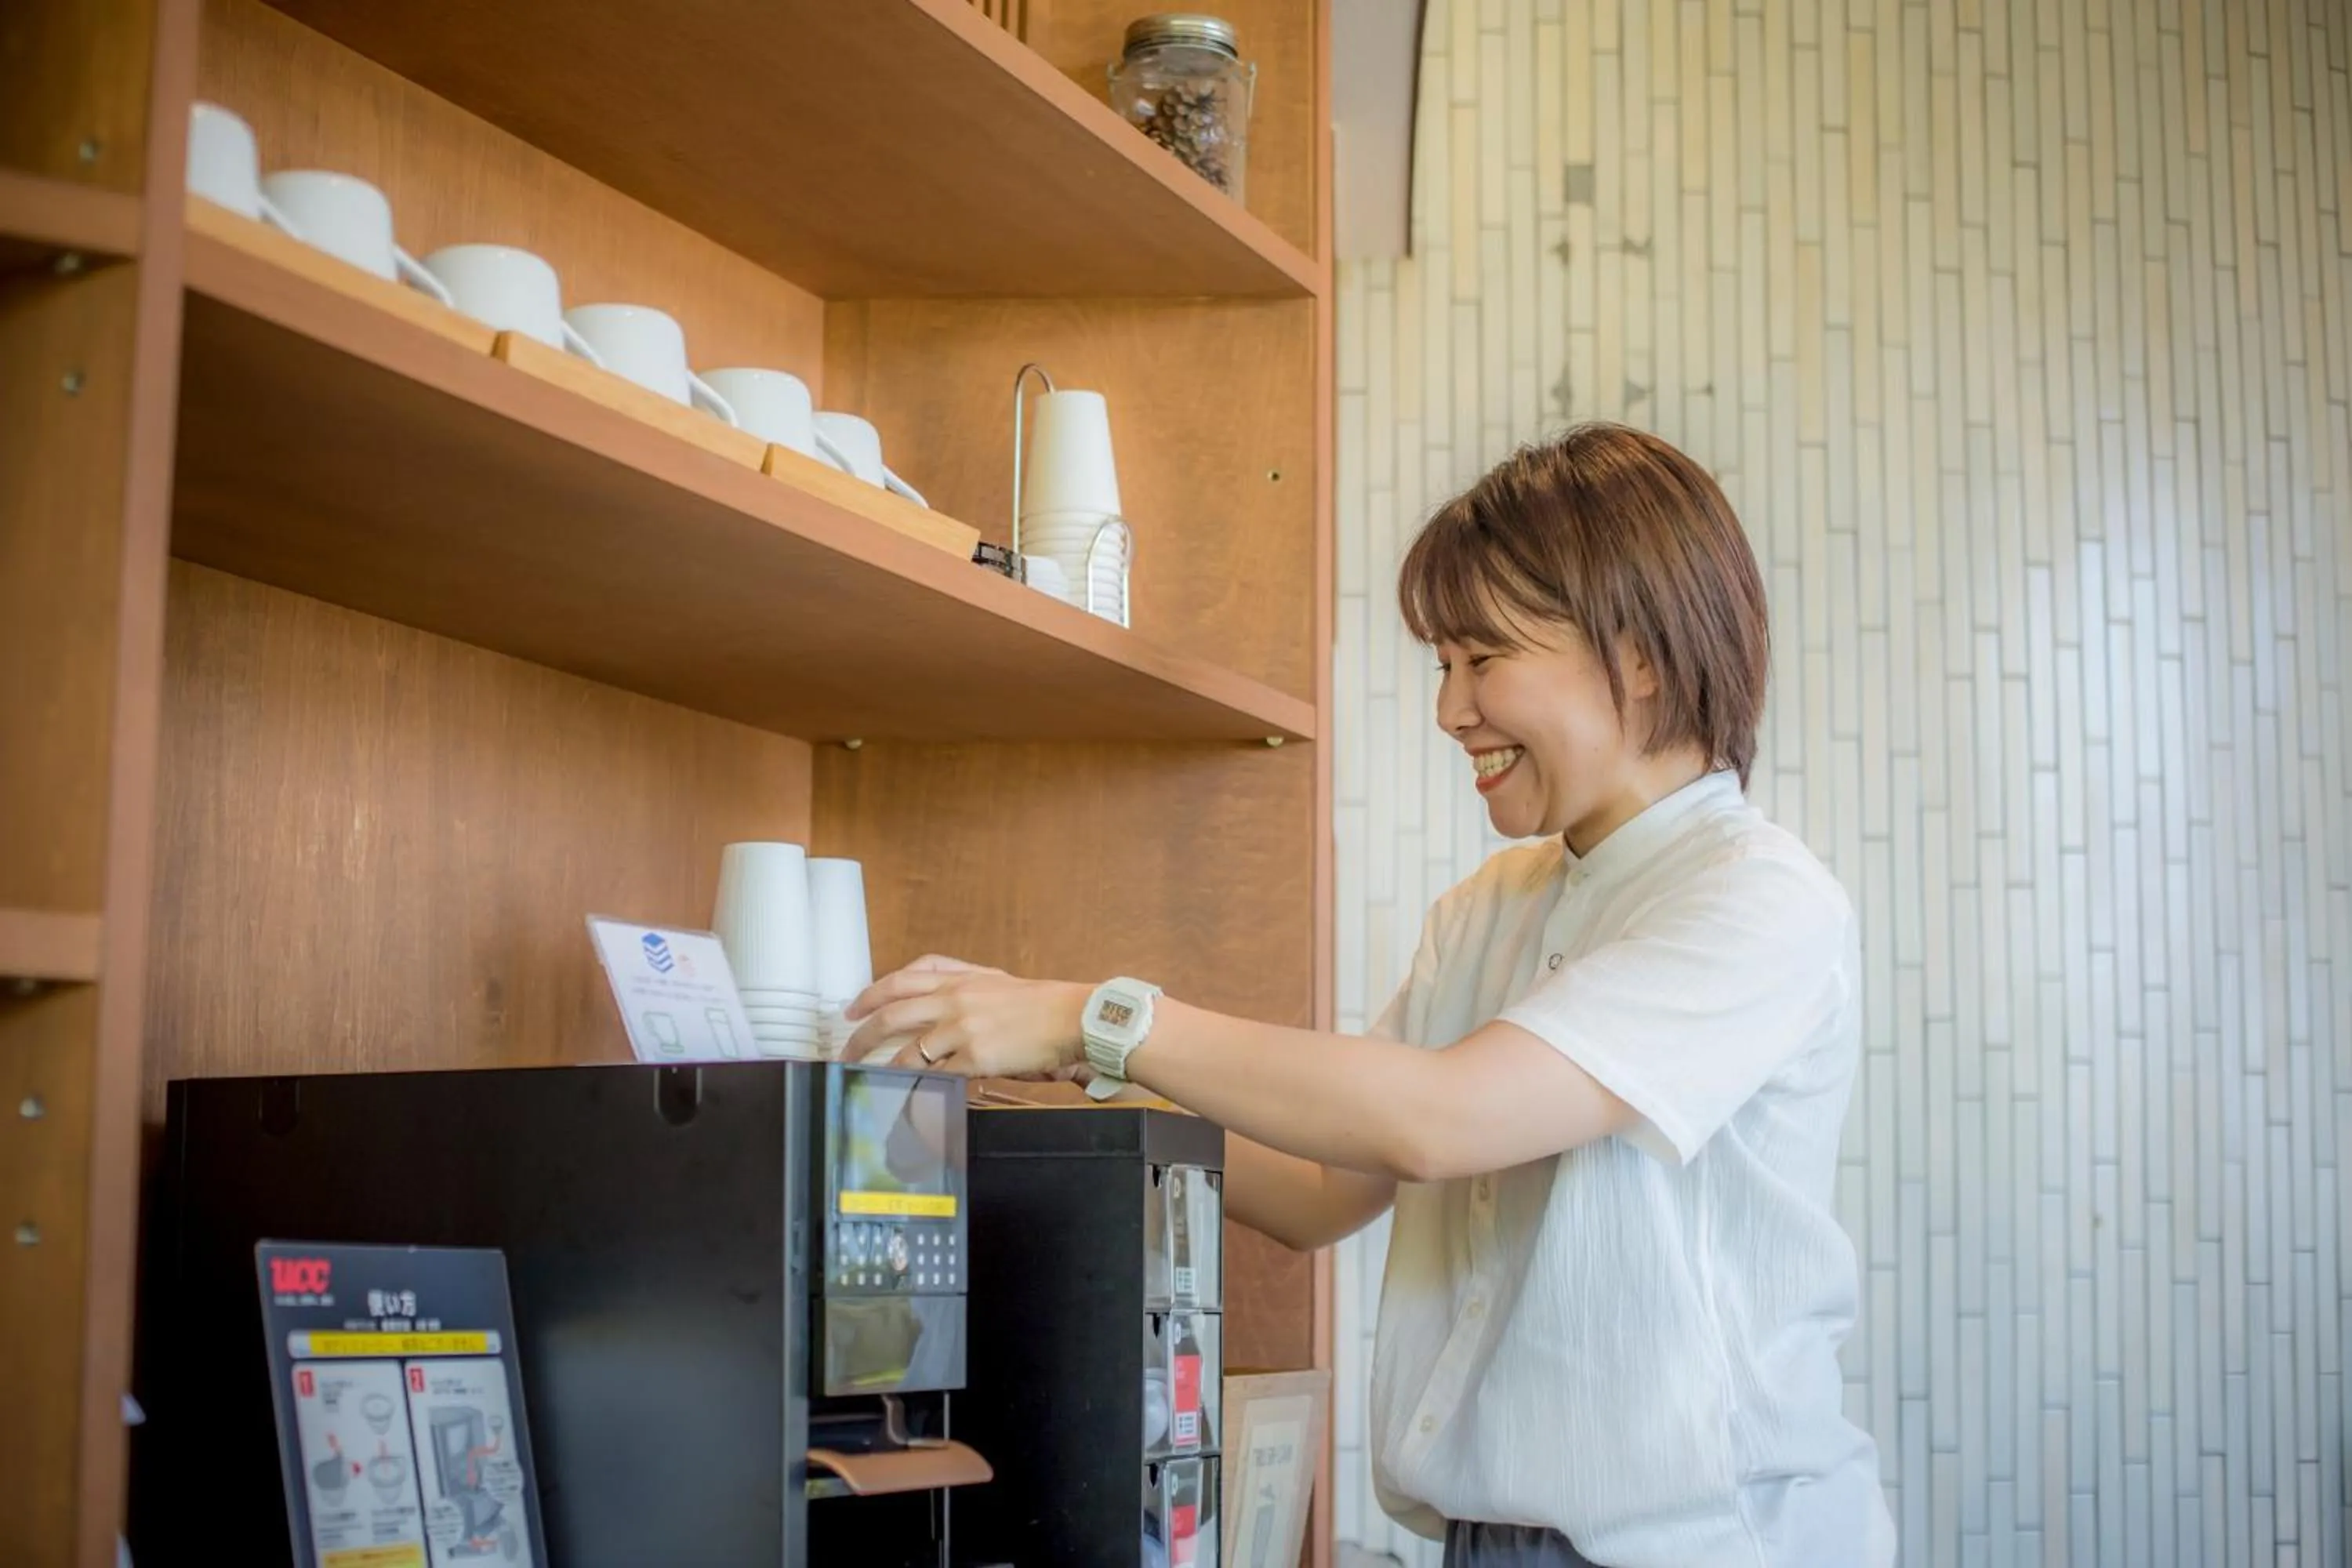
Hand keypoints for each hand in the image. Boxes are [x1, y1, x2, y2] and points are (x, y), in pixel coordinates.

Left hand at [842, 955, 1089, 1079]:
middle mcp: (955, 998)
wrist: (1072, 1017)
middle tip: (847, 1049)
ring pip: (908, 1049)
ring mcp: (963, 1028)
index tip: (855, 1007)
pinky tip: (908, 1094)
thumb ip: (965, 982)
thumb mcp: (997, 980)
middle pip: (892, 1013)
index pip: (903, 978)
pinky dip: (918, 1086)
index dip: (871, 992)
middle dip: (863, 1034)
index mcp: (960, 978)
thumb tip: (939, 995)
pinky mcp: (975, 1057)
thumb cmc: (1043, 1002)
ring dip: (884, 1067)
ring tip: (870, 1079)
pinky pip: (937, 1075)